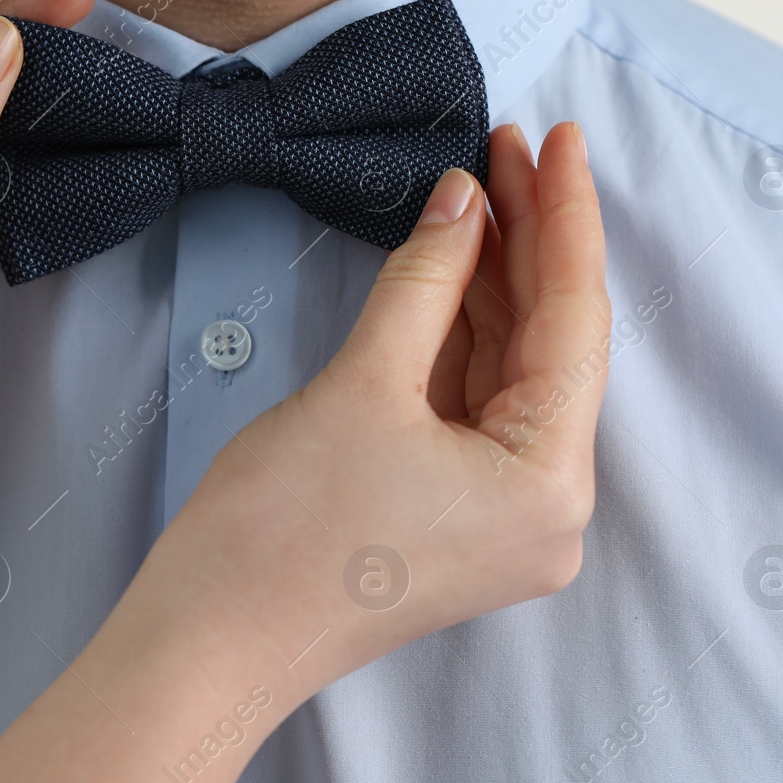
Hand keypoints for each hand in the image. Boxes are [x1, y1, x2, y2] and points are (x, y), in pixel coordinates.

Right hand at [137, 122, 609, 697]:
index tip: (558, 139)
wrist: (207, 642)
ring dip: (494, 285)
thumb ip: (427, 280)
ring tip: (478, 193)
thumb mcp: (362, 384)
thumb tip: (465, 201)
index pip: (574, 321)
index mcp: (550, 484)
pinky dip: (462, 338)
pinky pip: (476, 409)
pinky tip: (453, 269)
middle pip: (550, 345)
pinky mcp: (454, 519)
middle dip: (527, 243)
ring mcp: (501, 520)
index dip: (565, 217)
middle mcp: (547, 510)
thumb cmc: (280, 534)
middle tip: (509, 148)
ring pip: (511, 374)